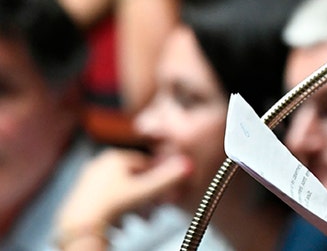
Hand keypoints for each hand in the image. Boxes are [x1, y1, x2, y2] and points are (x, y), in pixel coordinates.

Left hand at [55, 149, 191, 233]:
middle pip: (134, 180)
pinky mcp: (81, 196)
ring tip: (139, 222)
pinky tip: (121, 225)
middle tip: (153, 213)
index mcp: (114, 157)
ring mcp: (88, 180)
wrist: (80, 227)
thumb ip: (167, 178)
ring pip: (122, 192)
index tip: (164, 196)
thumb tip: (188, 164)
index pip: (146, 165)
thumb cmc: (110, 207)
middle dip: (146, 198)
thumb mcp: (145, 192)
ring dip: (134, 208)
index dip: (158, 181)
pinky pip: (108, 201)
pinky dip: (117, 212)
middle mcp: (99, 165)